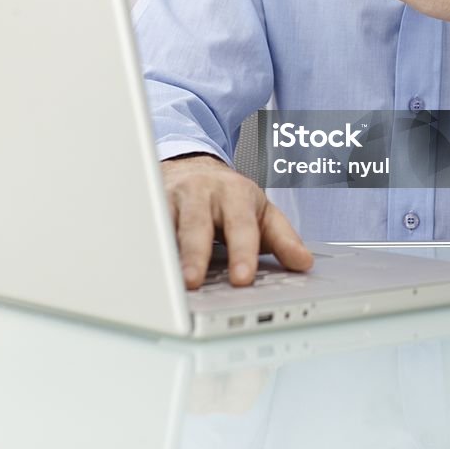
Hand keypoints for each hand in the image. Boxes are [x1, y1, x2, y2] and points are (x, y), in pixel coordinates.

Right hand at [160, 155, 312, 288]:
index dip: (242, 251)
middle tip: (195, 281)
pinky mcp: (151, 206)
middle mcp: (203, 194)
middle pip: (198, 225)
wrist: (194, 167)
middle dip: (196, 253)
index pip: (241, 225)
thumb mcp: (261, 211)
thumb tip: (303, 263)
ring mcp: (175, 199)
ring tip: (166, 281)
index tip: (242, 277)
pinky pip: (148, 227)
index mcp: (236, 194)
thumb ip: (283, 238)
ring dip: (165, 253)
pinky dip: (147, 246)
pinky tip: (145, 267)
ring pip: (167, 225)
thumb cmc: (230, 196)